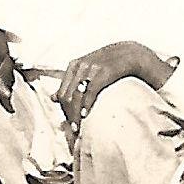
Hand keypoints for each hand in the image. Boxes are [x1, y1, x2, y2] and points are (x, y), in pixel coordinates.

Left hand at [56, 43, 174, 132]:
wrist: (131, 53)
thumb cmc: (108, 65)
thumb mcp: (86, 71)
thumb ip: (70, 83)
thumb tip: (52, 98)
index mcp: (73, 66)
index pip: (62, 93)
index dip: (64, 110)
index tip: (68, 124)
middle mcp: (80, 66)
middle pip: (67, 95)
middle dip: (69, 114)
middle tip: (74, 130)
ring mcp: (91, 68)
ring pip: (76, 95)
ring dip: (76, 113)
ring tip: (78, 127)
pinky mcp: (103, 71)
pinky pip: (90, 91)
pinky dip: (86, 104)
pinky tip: (86, 114)